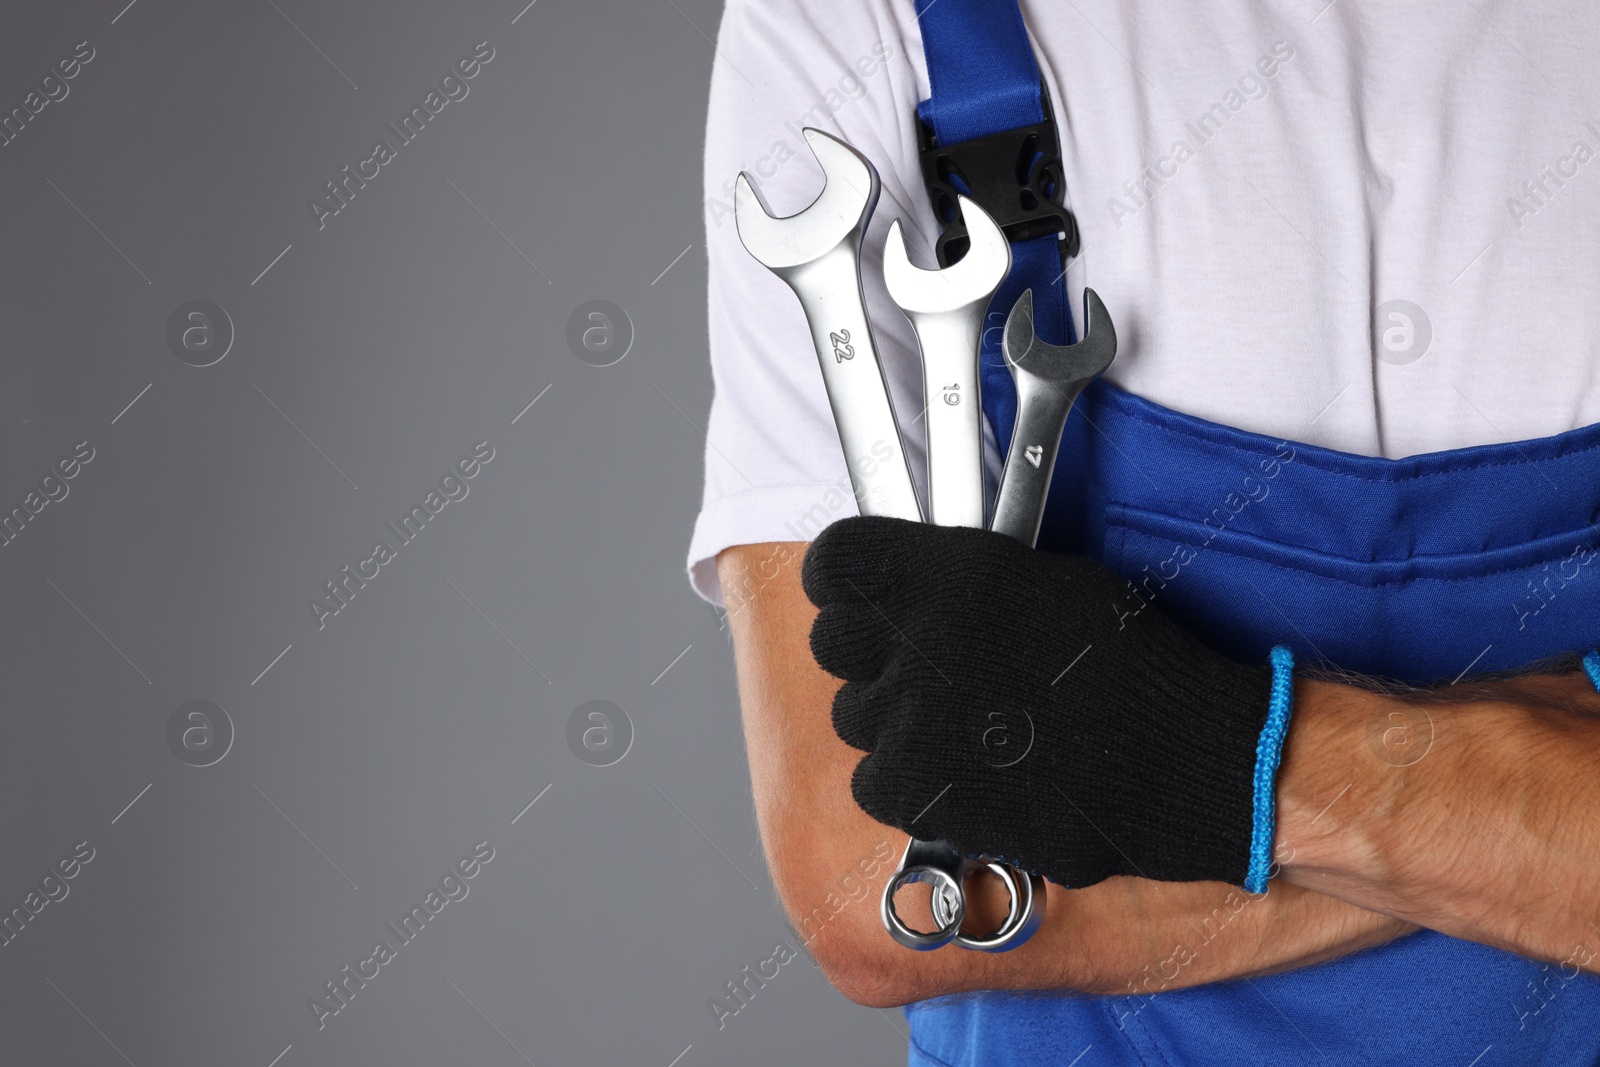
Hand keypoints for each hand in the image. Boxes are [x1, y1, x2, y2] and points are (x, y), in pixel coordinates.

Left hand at [801, 516, 1283, 889]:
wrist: (1184, 756)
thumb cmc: (1130, 663)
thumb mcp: (1046, 581)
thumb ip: (962, 581)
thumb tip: (914, 590)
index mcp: (947, 573)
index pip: (834, 563)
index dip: (845, 582)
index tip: (863, 597)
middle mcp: (917, 641)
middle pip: (834, 643)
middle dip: (871, 655)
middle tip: (926, 670)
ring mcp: (911, 720)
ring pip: (854, 717)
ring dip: (895, 723)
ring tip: (964, 729)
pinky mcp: (918, 792)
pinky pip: (873, 783)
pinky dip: (909, 785)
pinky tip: (967, 774)